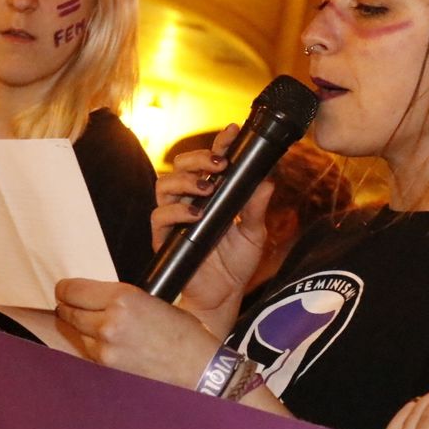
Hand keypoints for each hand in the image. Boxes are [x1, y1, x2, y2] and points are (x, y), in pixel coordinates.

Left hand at [54, 278, 220, 385]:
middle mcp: (109, 322)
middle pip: (67, 310)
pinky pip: (86, 351)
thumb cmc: (184, 335)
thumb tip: (93, 298)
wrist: (198, 369)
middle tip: (74, 305)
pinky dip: (91, 345)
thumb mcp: (152, 301)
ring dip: (79, 327)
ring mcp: (104, 349)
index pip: (72, 290)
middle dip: (69, 307)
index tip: (67, 290)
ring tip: (97, 326)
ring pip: (74, 332)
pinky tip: (106, 344)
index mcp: (123, 298)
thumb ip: (120, 299)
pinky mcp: (106, 368)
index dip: (66, 289)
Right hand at [151, 124, 273, 333]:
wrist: (224, 297)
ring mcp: (175, 217)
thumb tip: (268, 181)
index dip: (219, 144)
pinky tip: (196, 214)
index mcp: (212, 194)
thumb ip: (257, 208)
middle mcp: (190, 200)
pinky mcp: (164, 237)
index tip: (233, 131)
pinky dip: (176, 210)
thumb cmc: (236, 264)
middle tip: (220, 164)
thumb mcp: (254, 234)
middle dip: (199, 158)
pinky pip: (159, 216)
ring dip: (186, 180)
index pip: (211, 161)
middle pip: (181, 165)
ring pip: (164, 184)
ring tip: (208, 187)